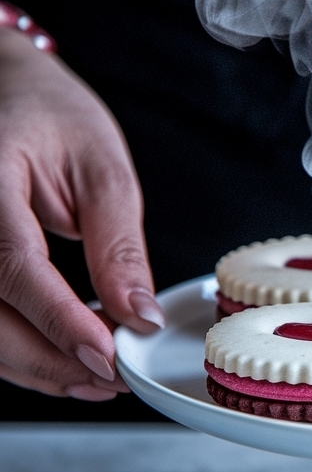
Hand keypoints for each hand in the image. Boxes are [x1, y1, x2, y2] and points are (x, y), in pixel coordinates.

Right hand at [0, 28, 163, 399]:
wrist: (6, 92)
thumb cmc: (50, 116)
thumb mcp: (102, 169)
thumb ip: (118, 247)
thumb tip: (139, 317)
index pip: (14, 267)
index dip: (61, 321)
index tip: (107, 356)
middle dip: (52, 360)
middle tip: (113, 378)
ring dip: (36, 367)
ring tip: (97, 379)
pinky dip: (20, 353)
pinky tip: (63, 359)